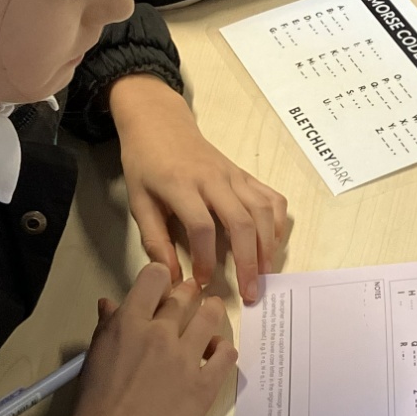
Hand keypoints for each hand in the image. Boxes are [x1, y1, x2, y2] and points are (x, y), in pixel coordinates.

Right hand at [41, 262, 234, 415]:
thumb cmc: (97, 400)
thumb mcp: (96, 354)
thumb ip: (108, 324)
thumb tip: (110, 303)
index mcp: (129, 322)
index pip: (155, 277)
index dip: (161, 278)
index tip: (164, 286)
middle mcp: (161, 334)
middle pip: (185, 297)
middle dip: (188, 293)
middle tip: (190, 297)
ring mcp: (186, 359)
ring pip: (211, 318)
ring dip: (212, 312)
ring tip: (211, 314)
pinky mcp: (205, 384)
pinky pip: (227, 355)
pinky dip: (224, 349)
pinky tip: (217, 352)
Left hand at [110, 76, 287, 303]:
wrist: (160, 124)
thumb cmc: (146, 164)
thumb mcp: (138, 201)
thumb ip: (155, 239)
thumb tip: (170, 276)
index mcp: (181, 185)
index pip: (202, 227)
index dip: (206, 259)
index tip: (203, 280)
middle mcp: (214, 179)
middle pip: (242, 222)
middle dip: (249, 262)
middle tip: (251, 292)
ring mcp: (234, 175)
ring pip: (263, 212)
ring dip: (269, 246)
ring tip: (266, 274)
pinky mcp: (245, 175)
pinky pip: (271, 198)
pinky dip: (278, 223)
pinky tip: (272, 243)